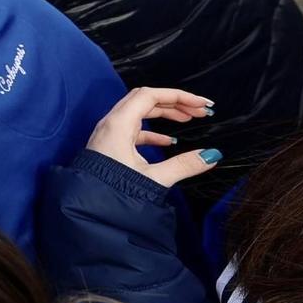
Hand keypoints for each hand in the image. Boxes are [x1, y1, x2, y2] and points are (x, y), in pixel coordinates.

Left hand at [84, 87, 219, 187]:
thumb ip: (184, 165)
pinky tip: (170, 141)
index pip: (150, 95)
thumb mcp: (154, 178)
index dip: (178, 96)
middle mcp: (111, 123)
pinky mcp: (111, 146)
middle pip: (145, 100)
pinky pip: (134, 130)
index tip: (202, 105)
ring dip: (165, 114)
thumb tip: (212, 155)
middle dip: (174, 102)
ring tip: (189, 120)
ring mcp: (110, 134)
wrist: (89, 207)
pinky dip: (153, 131)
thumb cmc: (115, 190)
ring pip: (139, 113)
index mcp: (119, 124)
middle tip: (200, 111)